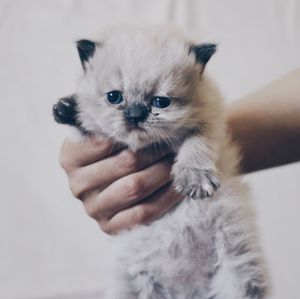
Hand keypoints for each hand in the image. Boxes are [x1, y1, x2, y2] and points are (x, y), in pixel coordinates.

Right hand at [59, 136, 181, 233]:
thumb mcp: (102, 133)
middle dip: (156, 152)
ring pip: (135, 188)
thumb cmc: (108, 153)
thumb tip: (138, 115)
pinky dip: (165, 198)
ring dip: (163, 173)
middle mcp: (78, 184)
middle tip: (175, 142)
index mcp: (71, 157)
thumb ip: (110, 124)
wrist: (107, 184)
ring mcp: (92, 208)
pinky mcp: (108, 227)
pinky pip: (143, 213)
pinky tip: (177, 185)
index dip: (135, 133)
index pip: (106, 141)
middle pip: (125, 163)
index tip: (156, 128)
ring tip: (178, 161)